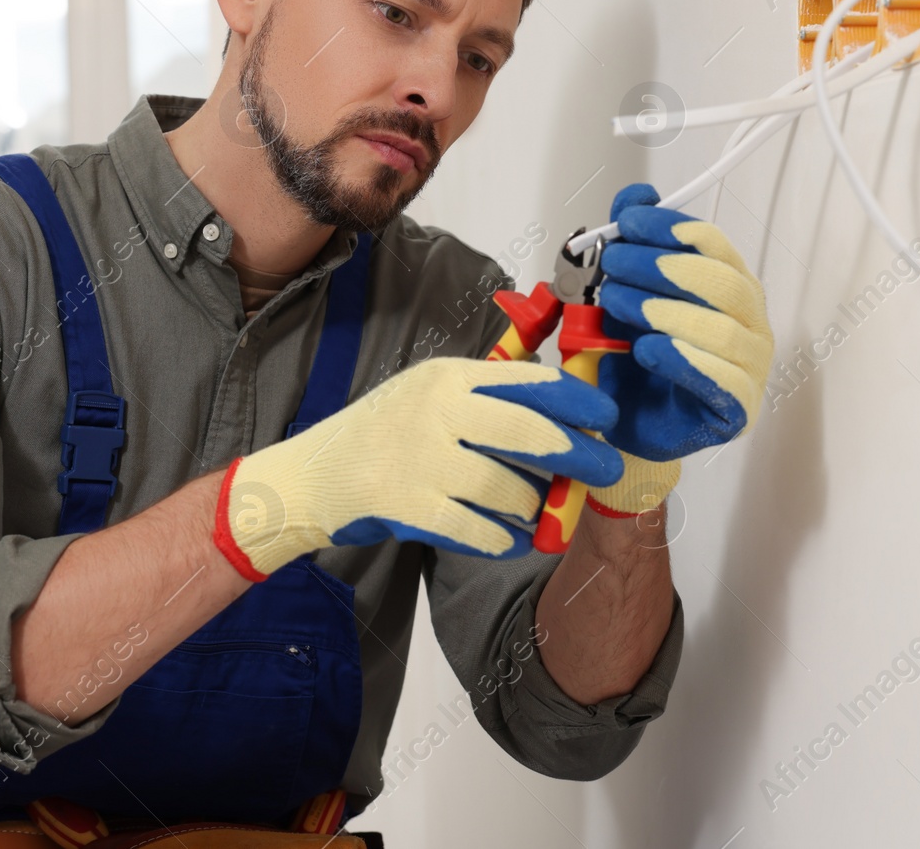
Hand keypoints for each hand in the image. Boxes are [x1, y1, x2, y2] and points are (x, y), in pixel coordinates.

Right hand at [213, 357, 624, 580]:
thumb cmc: (384, 435)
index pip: (527, 380)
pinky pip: (478, 530)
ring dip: (533, 505)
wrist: (313, 476)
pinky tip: (513, 540)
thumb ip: (486, 395)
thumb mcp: (429, 393)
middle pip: (529, 432)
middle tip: (606, 467)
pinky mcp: (407, 507)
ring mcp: (420, 460)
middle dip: (578, 454)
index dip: (576, 398)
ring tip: (536, 509)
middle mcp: (435, 412)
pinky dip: (504, 540)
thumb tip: (561, 407)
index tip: (606, 415)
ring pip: (508, 488)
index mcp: (448, 378)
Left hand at [595, 184, 774, 462]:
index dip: (671, 228)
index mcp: (729, 285)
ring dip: (664, 311)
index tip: (627, 223)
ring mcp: (750, 367)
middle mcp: (749, 322)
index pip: (713, 244)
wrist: (624, 422)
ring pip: (724, 330)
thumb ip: (631, 245)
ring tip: (617, 306)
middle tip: (613, 267)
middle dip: (663, 267)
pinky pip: (722, 380)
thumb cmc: (632, 355)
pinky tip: (645, 350)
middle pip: (722, 282)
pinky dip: (681, 360)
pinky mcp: (738, 409)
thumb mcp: (622, 292)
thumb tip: (636, 196)